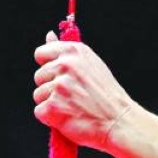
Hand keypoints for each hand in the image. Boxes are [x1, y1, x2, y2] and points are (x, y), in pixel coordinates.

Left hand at [33, 31, 134, 150]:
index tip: (60, 76)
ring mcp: (59, 85)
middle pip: (38, 76)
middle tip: (73, 96)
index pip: (41, 53)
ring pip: (38, 95)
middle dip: (50, 88)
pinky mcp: (53, 106)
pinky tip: (69, 117)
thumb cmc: (106, 96)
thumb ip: (66, 52)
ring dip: (51, 104)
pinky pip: (40, 112)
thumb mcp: (90, 65)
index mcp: (74, 51)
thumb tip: (48, 35)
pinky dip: (51, 118)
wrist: (119, 121)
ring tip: (73, 107)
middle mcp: (66, 64)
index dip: (48, 67)